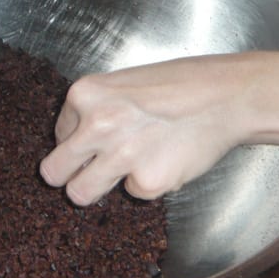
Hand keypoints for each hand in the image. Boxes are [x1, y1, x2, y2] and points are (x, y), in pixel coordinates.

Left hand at [39, 55, 256, 203]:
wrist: (225, 96)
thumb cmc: (177, 86)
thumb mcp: (122, 84)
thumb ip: (94, 110)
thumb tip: (74, 143)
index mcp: (84, 94)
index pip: (59, 134)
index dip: (76, 141)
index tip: (95, 141)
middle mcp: (95, 125)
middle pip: (53, 172)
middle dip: (66, 176)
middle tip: (83, 174)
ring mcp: (120, 156)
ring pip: (80, 193)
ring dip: (96, 188)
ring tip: (125, 169)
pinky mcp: (147, 182)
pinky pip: (132, 193)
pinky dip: (147, 182)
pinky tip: (166, 159)